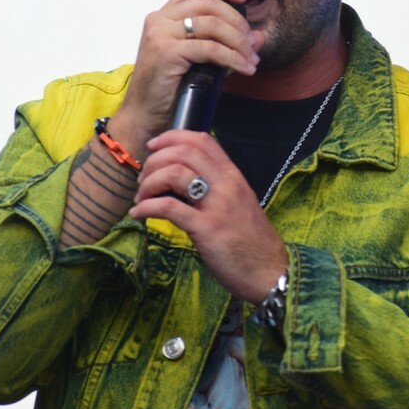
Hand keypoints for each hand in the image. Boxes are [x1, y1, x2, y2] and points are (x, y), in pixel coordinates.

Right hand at [107, 0, 262, 160]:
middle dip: (238, 22)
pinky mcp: (166, 51)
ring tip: (251, 60)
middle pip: (210, 3)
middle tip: (252, 44)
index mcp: (164, 15)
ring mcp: (161, 33)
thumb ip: (226, 45)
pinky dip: (232, 58)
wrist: (144, 116)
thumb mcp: (200, 61)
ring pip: (213, 24)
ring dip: (239, 42)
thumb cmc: (169, 90)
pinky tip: (244, 68)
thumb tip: (259, 37)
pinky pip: (210, 48)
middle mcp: (160, 19)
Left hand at [128, 130, 287, 302]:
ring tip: (142, 198)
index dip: (172, 137)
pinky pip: (168, 207)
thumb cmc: (252, 241)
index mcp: (233, 176)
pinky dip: (147, 208)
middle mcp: (226, 184)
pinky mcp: (206, 228)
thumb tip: (184, 180)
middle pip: (183, 152)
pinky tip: (139, 214)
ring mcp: (217, 205)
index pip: (202, 140)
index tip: (154, 147)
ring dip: (149, 183)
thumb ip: (216, 188)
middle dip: (155, 161)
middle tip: (144, 180)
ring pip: (174, 173)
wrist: (269, 271)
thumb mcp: (238, 204)